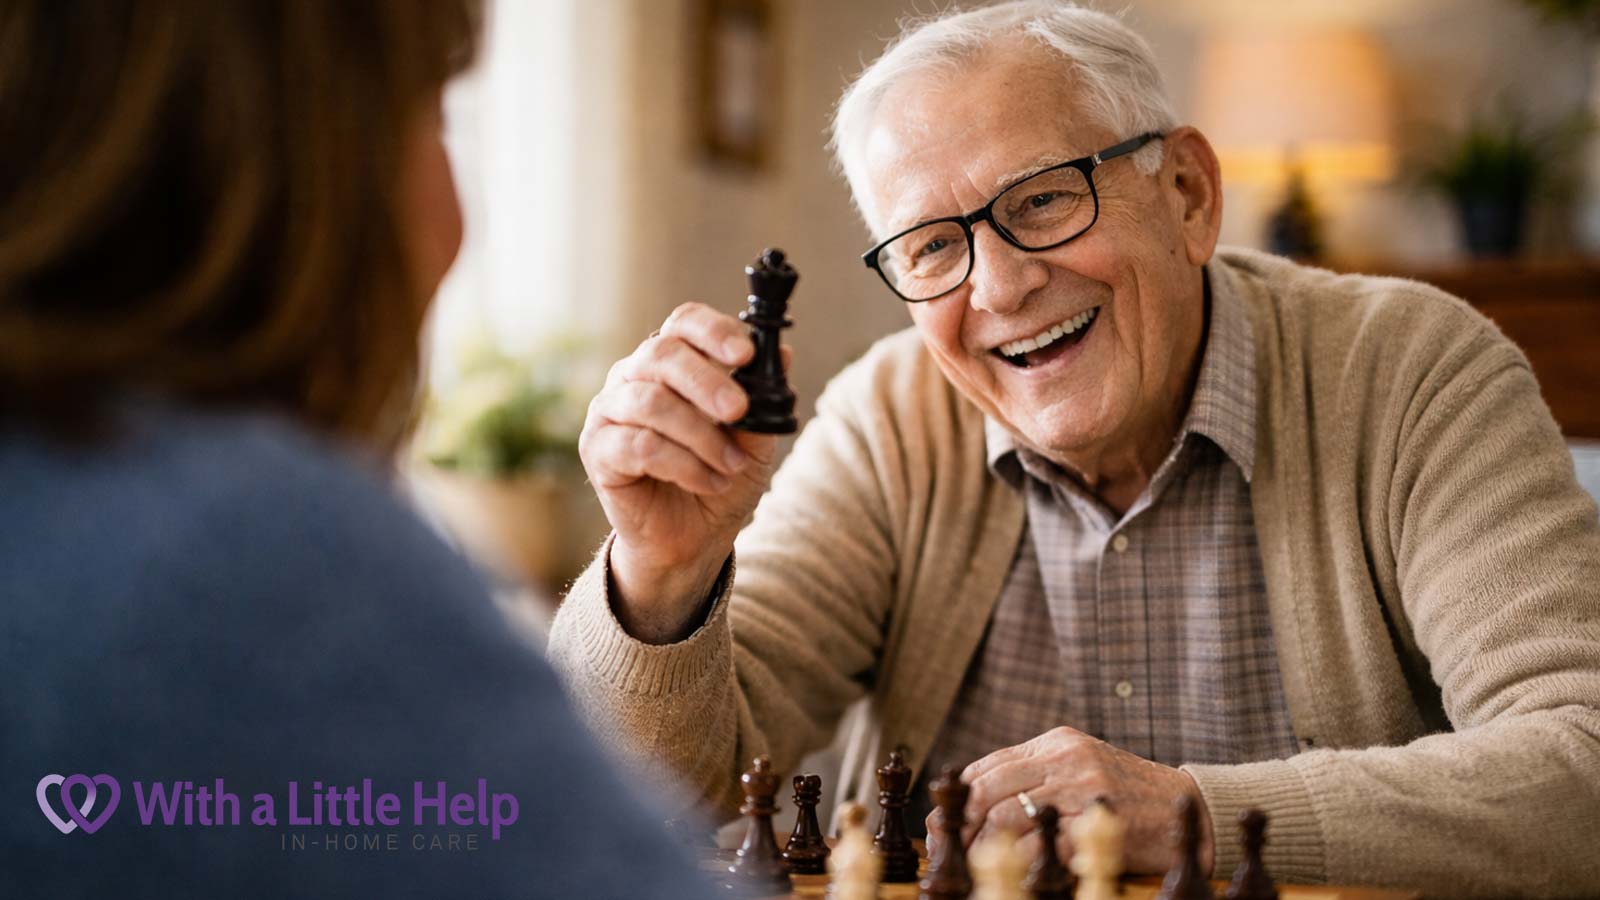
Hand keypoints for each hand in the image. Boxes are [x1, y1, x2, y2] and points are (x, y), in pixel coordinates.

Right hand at [578, 302, 786, 642]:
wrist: (693, 538)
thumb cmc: (720, 477)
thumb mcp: (754, 440)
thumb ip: (763, 399)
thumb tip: (782, 354)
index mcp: (670, 362)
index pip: (683, 323)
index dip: (713, 331)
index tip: (747, 353)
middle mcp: (633, 376)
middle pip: (661, 354)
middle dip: (707, 381)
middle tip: (739, 410)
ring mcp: (609, 411)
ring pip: (651, 403)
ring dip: (701, 436)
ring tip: (731, 465)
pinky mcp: (598, 451)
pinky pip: (640, 446)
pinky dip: (684, 465)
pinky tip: (710, 481)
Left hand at [927, 726, 1213, 875]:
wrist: (1188, 808)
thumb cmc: (1126, 793)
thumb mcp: (1079, 768)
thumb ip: (1036, 775)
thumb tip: (976, 799)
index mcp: (1056, 742)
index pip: (989, 764)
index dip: (958, 795)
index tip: (940, 820)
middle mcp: (1066, 758)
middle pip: (990, 787)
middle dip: (960, 821)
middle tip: (944, 845)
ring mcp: (1082, 789)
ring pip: (1009, 815)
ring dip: (983, 845)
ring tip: (974, 864)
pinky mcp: (1097, 823)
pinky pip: (1044, 844)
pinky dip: (1021, 861)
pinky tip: (1012, 872)